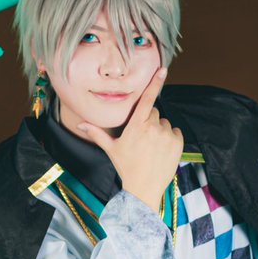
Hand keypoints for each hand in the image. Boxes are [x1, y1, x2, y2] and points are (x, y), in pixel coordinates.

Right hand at [76, 67, 182, 211]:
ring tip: (152, 148)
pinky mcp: (178, 143)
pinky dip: (171, 138)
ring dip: (160, 131)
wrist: (144, 189)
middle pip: (154, 112)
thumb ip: (97, 133)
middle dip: (149, 121)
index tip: (163, 69)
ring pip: (165, 123)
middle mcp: (153, 127)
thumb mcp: (111, 149)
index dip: (155, 82)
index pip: (147, 99)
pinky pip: (176, 132)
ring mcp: (167, 135)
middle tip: (142, 140)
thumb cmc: (126, 167)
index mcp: (137, 125)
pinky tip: (162, 150)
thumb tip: (80, 123)